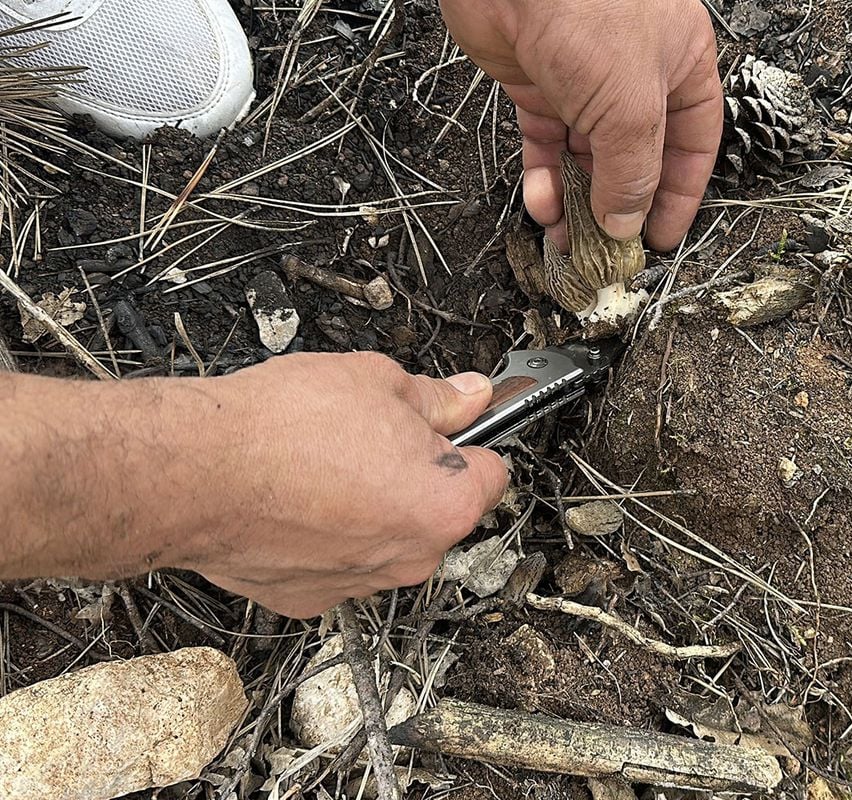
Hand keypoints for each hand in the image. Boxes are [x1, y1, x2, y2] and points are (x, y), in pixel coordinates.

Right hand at [163, 353, 508, 616]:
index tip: (450, 426)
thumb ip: (438, 398)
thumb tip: (471, 397)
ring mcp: (361, 582)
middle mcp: (412, 555)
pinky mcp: (310, 597)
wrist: (194, 473)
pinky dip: (326, 534)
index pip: (492, 472)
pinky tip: (295, 500)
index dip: (470, 440)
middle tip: (372, 437)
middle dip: (416, 475)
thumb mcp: (378, 382)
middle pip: (439, 509)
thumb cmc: (282, 428)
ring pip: (387, 537)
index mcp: (445, 504)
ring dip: (370, 507)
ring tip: (324, 465)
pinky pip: (338, 559)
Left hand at [440, 0, 722, 250]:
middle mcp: (635, 75)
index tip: (663, 237)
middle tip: (610, 250)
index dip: (680, 194)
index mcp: (680, 67)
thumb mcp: (631, 106)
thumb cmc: (588, 5)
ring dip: (578, 200)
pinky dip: (543, 178)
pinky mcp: (537, 82)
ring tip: (571, 241)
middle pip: (635, 156)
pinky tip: (542, 205)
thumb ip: (633, 171)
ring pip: (586, 156)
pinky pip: (545, 144)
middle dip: (621, 206)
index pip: (693, 143)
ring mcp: (583, 79)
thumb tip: (627, 223)